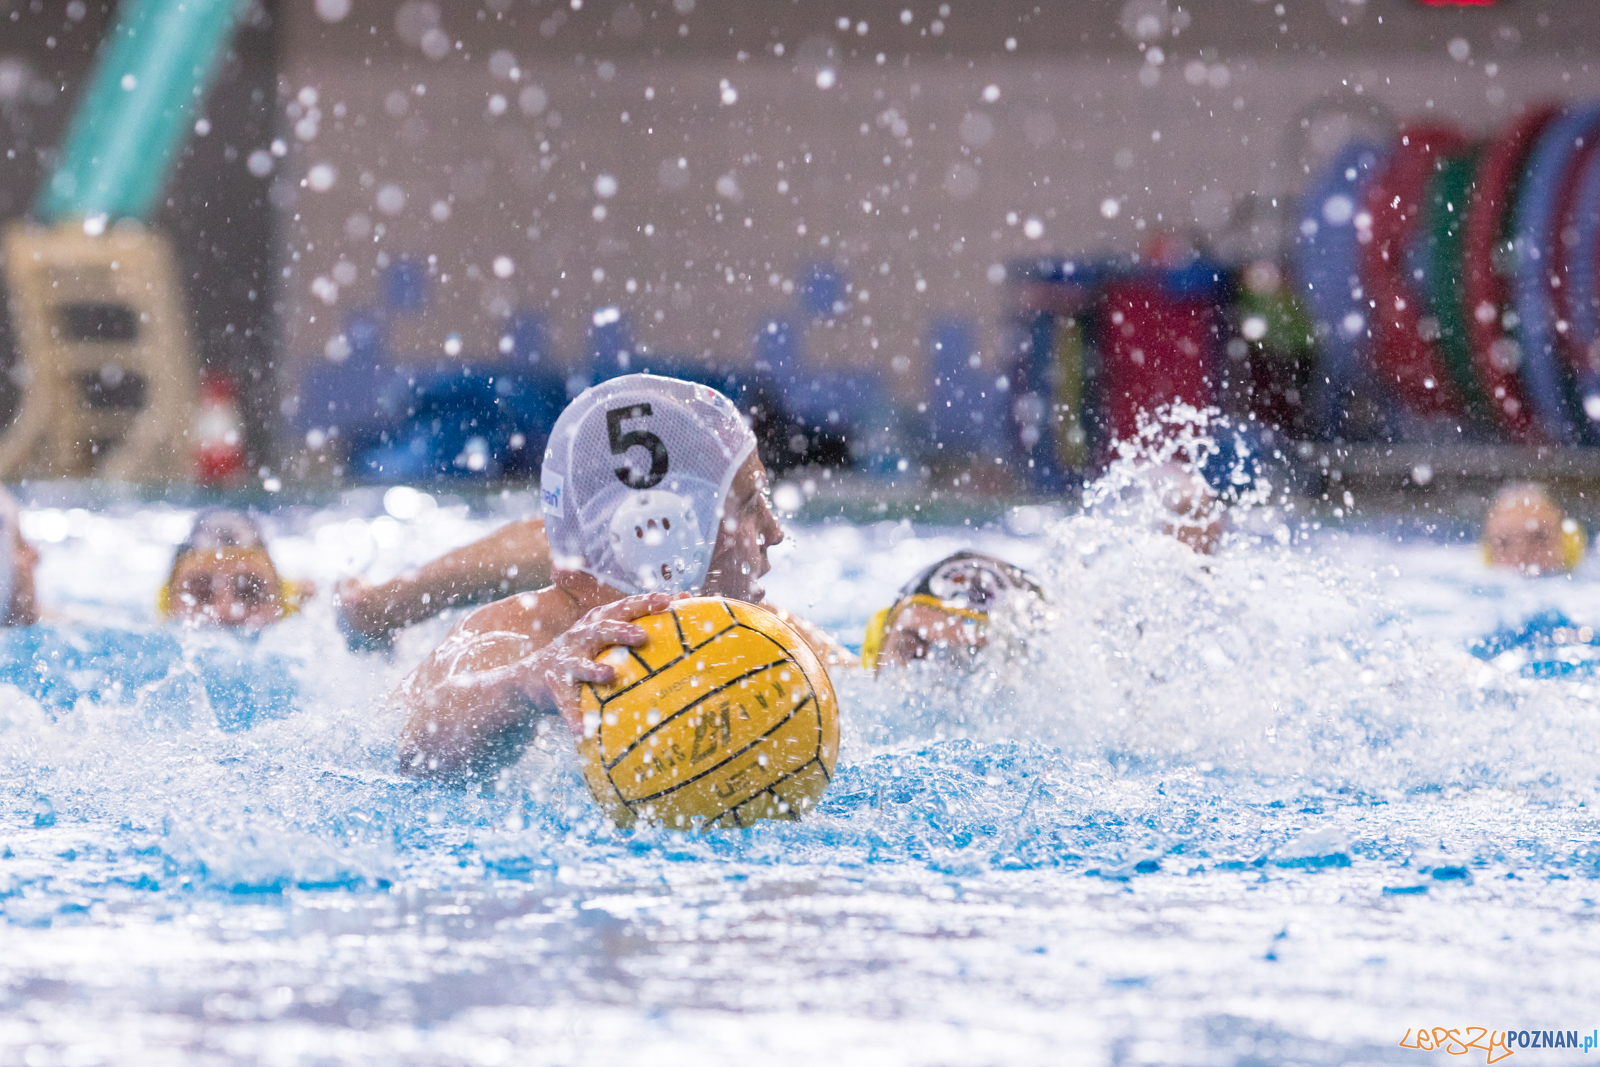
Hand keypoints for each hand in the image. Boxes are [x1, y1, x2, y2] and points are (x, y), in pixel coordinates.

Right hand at [531, 592, 675, 731]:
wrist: (532, 675)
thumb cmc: (585, 653)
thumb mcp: (607, 634)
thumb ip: (640, 622)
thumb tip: (685, 602)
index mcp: (598, 622)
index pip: (623, 607)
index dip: (644, 601)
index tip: (669, 600)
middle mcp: (581, 636)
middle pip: (601, 629)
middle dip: (621, 630)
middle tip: (643, 637)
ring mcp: (567, 661)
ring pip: (579, 663)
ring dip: (593, 669)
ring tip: (609, 675)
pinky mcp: (555, 687)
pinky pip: (565, 703)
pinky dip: (573, 716)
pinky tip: (583, 730)